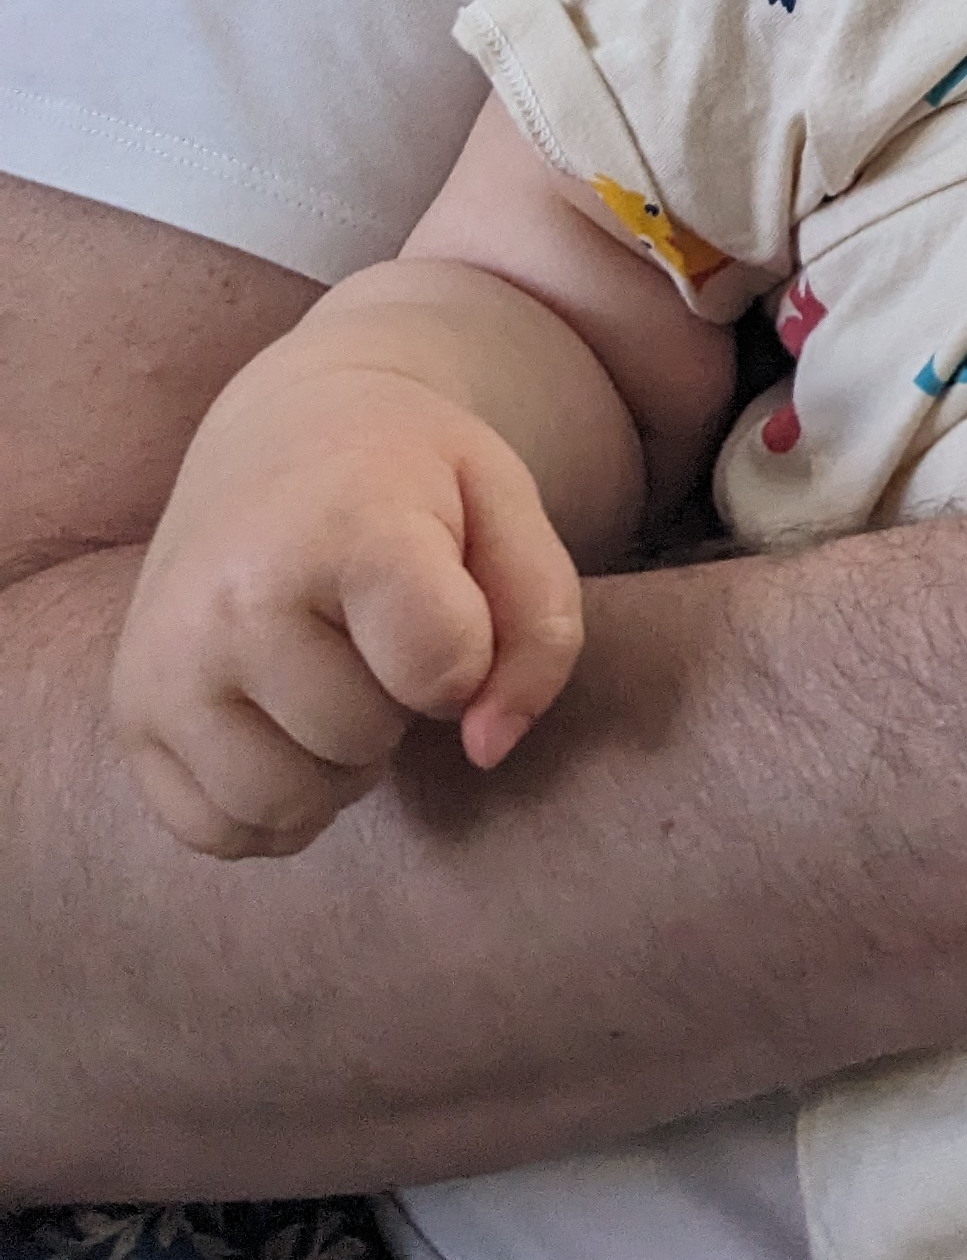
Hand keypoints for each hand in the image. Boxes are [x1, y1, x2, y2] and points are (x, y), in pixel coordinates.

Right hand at [110, 357, 585, 859]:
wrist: (283, 427)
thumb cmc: (413, 479)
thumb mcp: (509, 508)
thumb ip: (542, 630)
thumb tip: (486, 751)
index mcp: (342, 524)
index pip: (442, 665)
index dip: (469, 652)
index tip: (446, 595)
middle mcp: (235, 596)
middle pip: (362, 739)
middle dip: (397, 703)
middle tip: (377, 629)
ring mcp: (166, 661)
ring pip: (286, 804)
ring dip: (336, 763)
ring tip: (335, 675)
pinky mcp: (130, 714)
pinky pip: (219, 832)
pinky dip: (270, 803)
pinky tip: (285, 722)